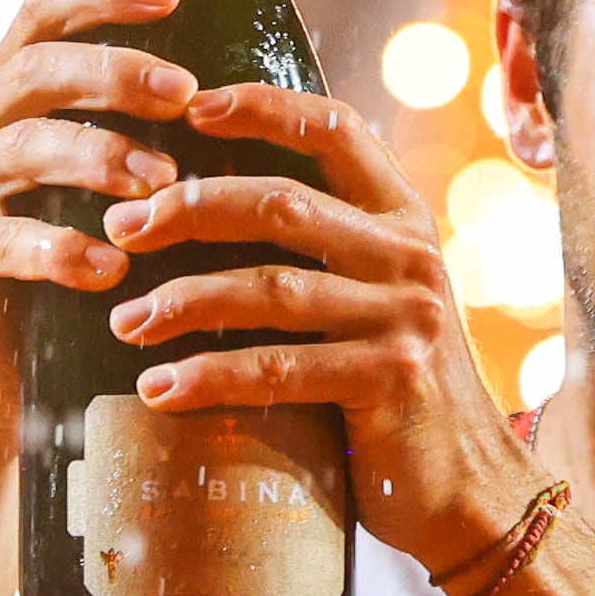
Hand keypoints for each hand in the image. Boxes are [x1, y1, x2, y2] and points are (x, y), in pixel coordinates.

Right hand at [0, 0, 197, 430]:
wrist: (24, 381)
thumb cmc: (96, 270)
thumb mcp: (120, 188)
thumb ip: (148, 128)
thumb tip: (239, 74)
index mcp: (7, 93)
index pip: (42, 14)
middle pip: (34, 69)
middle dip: (115, 73)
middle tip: (184, 95)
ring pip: (25, 144)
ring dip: (101, 157)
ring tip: (164, 183)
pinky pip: (2, 237)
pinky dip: (61, 249)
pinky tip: (113, 266)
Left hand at [100, 81, 543, 578]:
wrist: (472, 491)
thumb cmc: (400, 396)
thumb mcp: (378, 304)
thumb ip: (328, 254)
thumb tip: (213, 211)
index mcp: (405, 221)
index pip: (335, 129)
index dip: (263, 106)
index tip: (192, 104)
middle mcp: (411, 257)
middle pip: (282, 202)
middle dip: (189, 208)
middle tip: (122, 226)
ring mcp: (405, 318)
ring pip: (270, 287)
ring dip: (183, 300)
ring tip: (123, 320)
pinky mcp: (389, 381)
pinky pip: (278, 369)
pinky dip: (209, 377)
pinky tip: (157, 388)